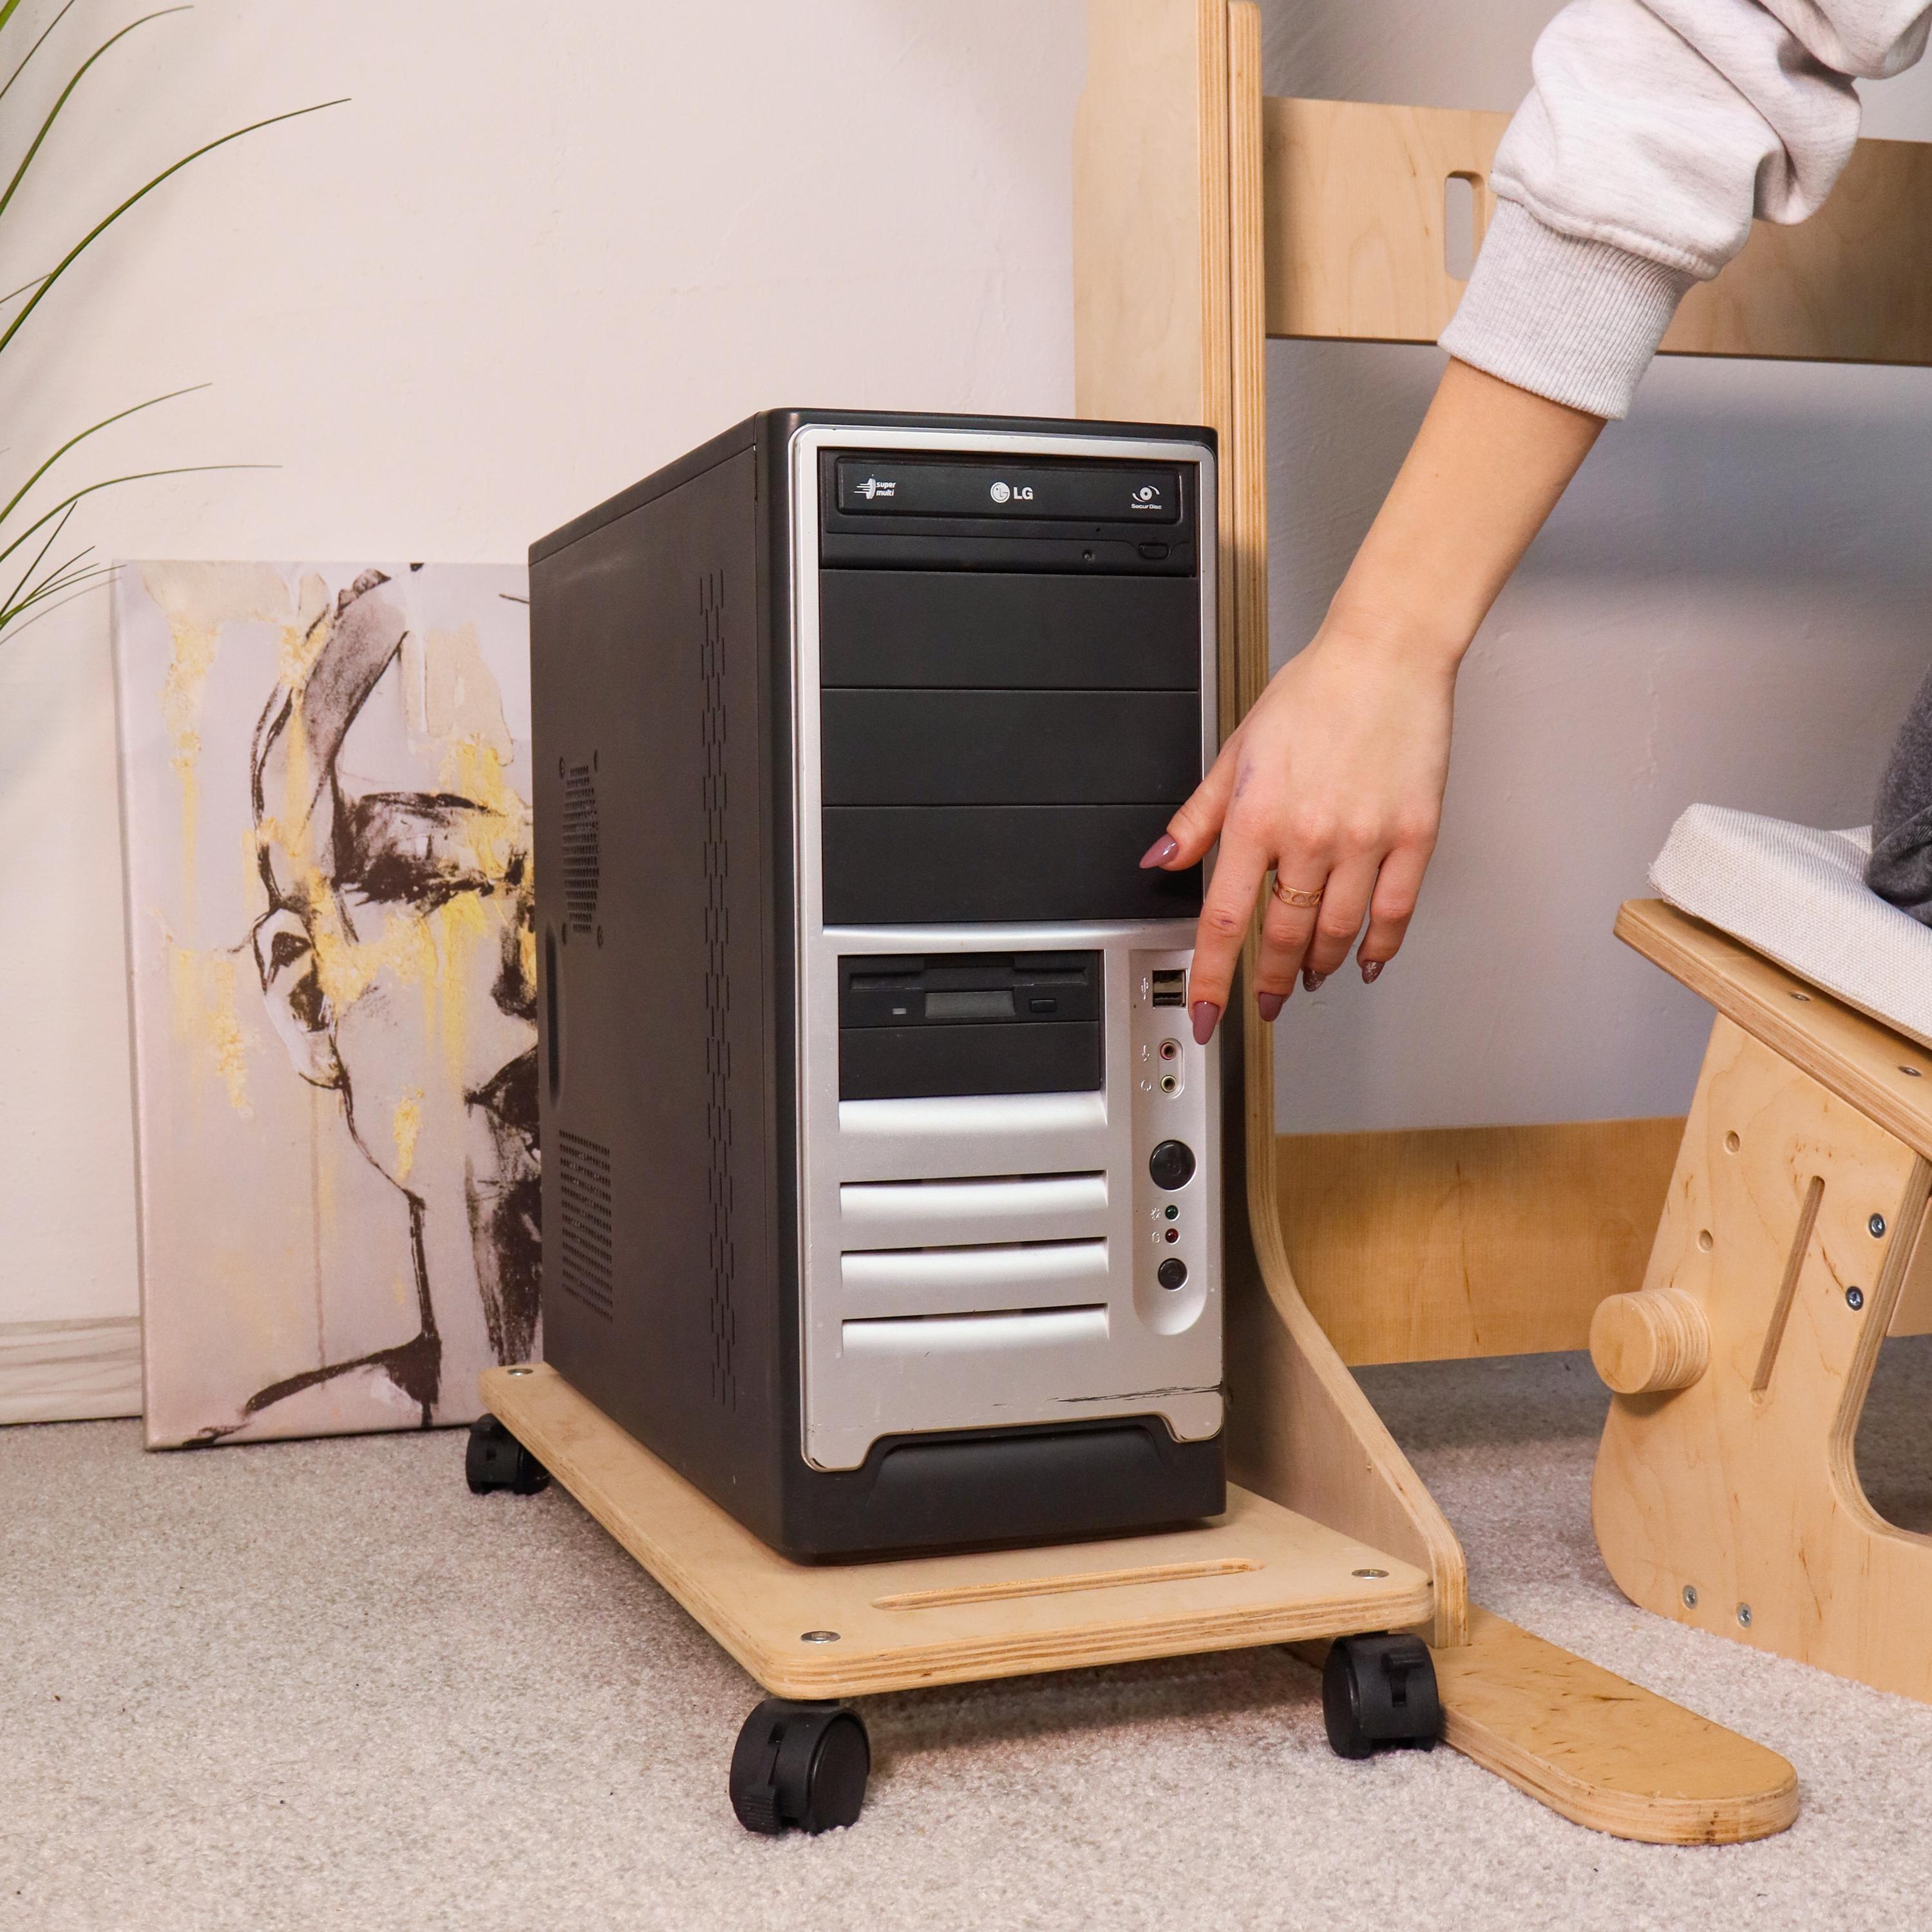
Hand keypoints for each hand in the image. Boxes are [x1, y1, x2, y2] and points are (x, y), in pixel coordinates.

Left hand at [1141, 616, 1455, 1038]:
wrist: (1385, 654)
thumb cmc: (1313, 693)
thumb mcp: (1236, 752)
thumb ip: (1197, 818)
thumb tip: (1161, 860)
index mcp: (1257, 817)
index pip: (1225, 919)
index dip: (1213, 977)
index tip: (1208, 1013)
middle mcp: (1309, 836)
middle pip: (1283, 935)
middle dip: (1269, 980)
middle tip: (1264, 1000)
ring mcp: (1366, 839)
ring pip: (1338, 932)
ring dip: (1319, 966)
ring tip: (1308, 978)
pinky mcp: (1414, 834)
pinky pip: (1396, 910)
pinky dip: (1380, 945)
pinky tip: (1368, 960)